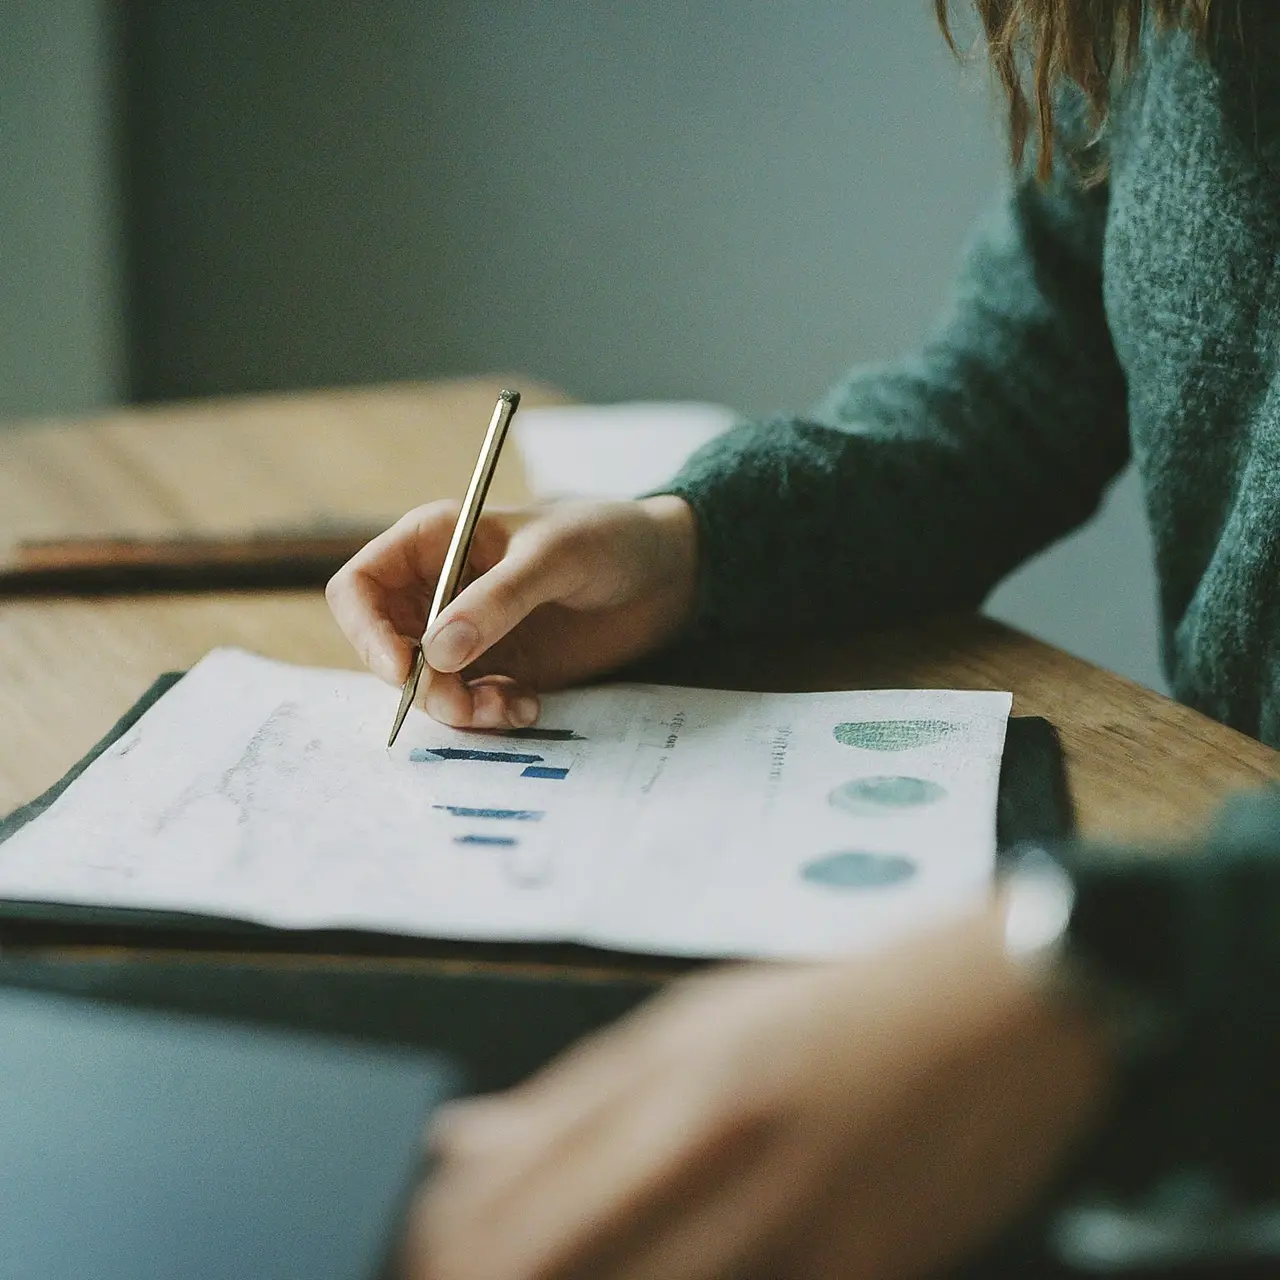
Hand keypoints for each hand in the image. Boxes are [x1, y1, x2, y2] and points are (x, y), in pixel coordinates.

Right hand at [326, 496, 697, 728]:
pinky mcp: (499, 668)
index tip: (401, 670)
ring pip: (426, 686)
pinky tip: (528, 707)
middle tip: (466, 704)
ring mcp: (467, 634)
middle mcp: (438, 590)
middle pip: (385, 649)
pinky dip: (489, 715)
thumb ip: (497, 602)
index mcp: (434, 542)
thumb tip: (436, 654)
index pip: (360, 587)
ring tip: (510, 708)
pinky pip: (468, 704)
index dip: (366, 631)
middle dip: (419, 685)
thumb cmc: (607, 539)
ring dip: (458, 709)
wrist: (667, 574)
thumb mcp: (553, 558)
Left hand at [406, 906, 1111, 1279]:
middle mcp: (710, 1143)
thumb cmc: (837, 1011)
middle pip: (541, 1256)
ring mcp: (786, 1219)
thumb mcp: (700, 1025)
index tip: (415, 1255)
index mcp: (666, 1073)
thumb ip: (579, 1095)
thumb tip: (466, 1140)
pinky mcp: (858, 1273)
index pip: (509, 1186)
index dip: (439, 1244)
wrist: (997, 1010)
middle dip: (479, 1279)